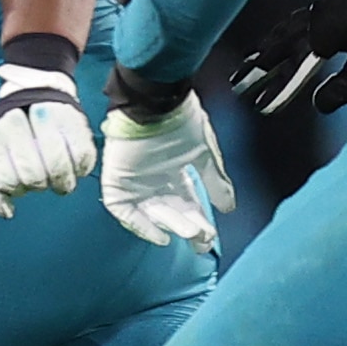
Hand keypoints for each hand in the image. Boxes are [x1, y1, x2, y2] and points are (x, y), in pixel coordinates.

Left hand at [0, 64, 96, 218]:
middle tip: (40, 179)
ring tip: (58, 178)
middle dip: (38, 185)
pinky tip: (74, 167)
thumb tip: (6, 211)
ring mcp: (49, 120)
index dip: (15, 188)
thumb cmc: (9, 133)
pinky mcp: (77, 122)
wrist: (35, 91)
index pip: (7, 180)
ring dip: (61, 182)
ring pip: (59, 169)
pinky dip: (81, 170)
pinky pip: (83, 158)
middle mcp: (18, 123)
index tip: (18, 180)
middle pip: (34, 176)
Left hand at [100, 92, 234, 252]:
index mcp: (174, 171)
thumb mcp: (204, 154)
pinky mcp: (117, 183)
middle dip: (187, 227)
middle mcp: (154, 179)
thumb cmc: (180, 122)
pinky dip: (140, 225)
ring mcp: (134, 182)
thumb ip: (215, 182)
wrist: (154, 104)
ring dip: (171, 225)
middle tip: (201, 241)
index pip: (187, 203)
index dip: (199, 221)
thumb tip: (229, 207)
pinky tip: (159, 235)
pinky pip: (124, 212)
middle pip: (170, 212)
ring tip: (191, 233)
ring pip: (151, 213)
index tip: (210, 237)